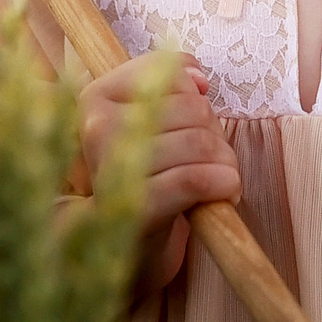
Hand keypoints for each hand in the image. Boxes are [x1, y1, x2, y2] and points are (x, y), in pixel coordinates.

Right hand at [75, 50, 241, 296]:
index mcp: (95, 97)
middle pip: (193, 108)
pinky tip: (224, 193)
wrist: (120, 248)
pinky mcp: (134, 206)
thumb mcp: (150, 124)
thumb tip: (198, 79)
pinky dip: (222, 185)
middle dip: (215, 136)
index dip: (195, 98)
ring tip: (219, 180)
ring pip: (199, 143)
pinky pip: (194, 180)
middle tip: (212, 162)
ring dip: (225, 163)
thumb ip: (172, 87)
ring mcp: (111, 168)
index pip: (170, 73)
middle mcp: (96, 127)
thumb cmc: (141, 178)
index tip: (195, 123)